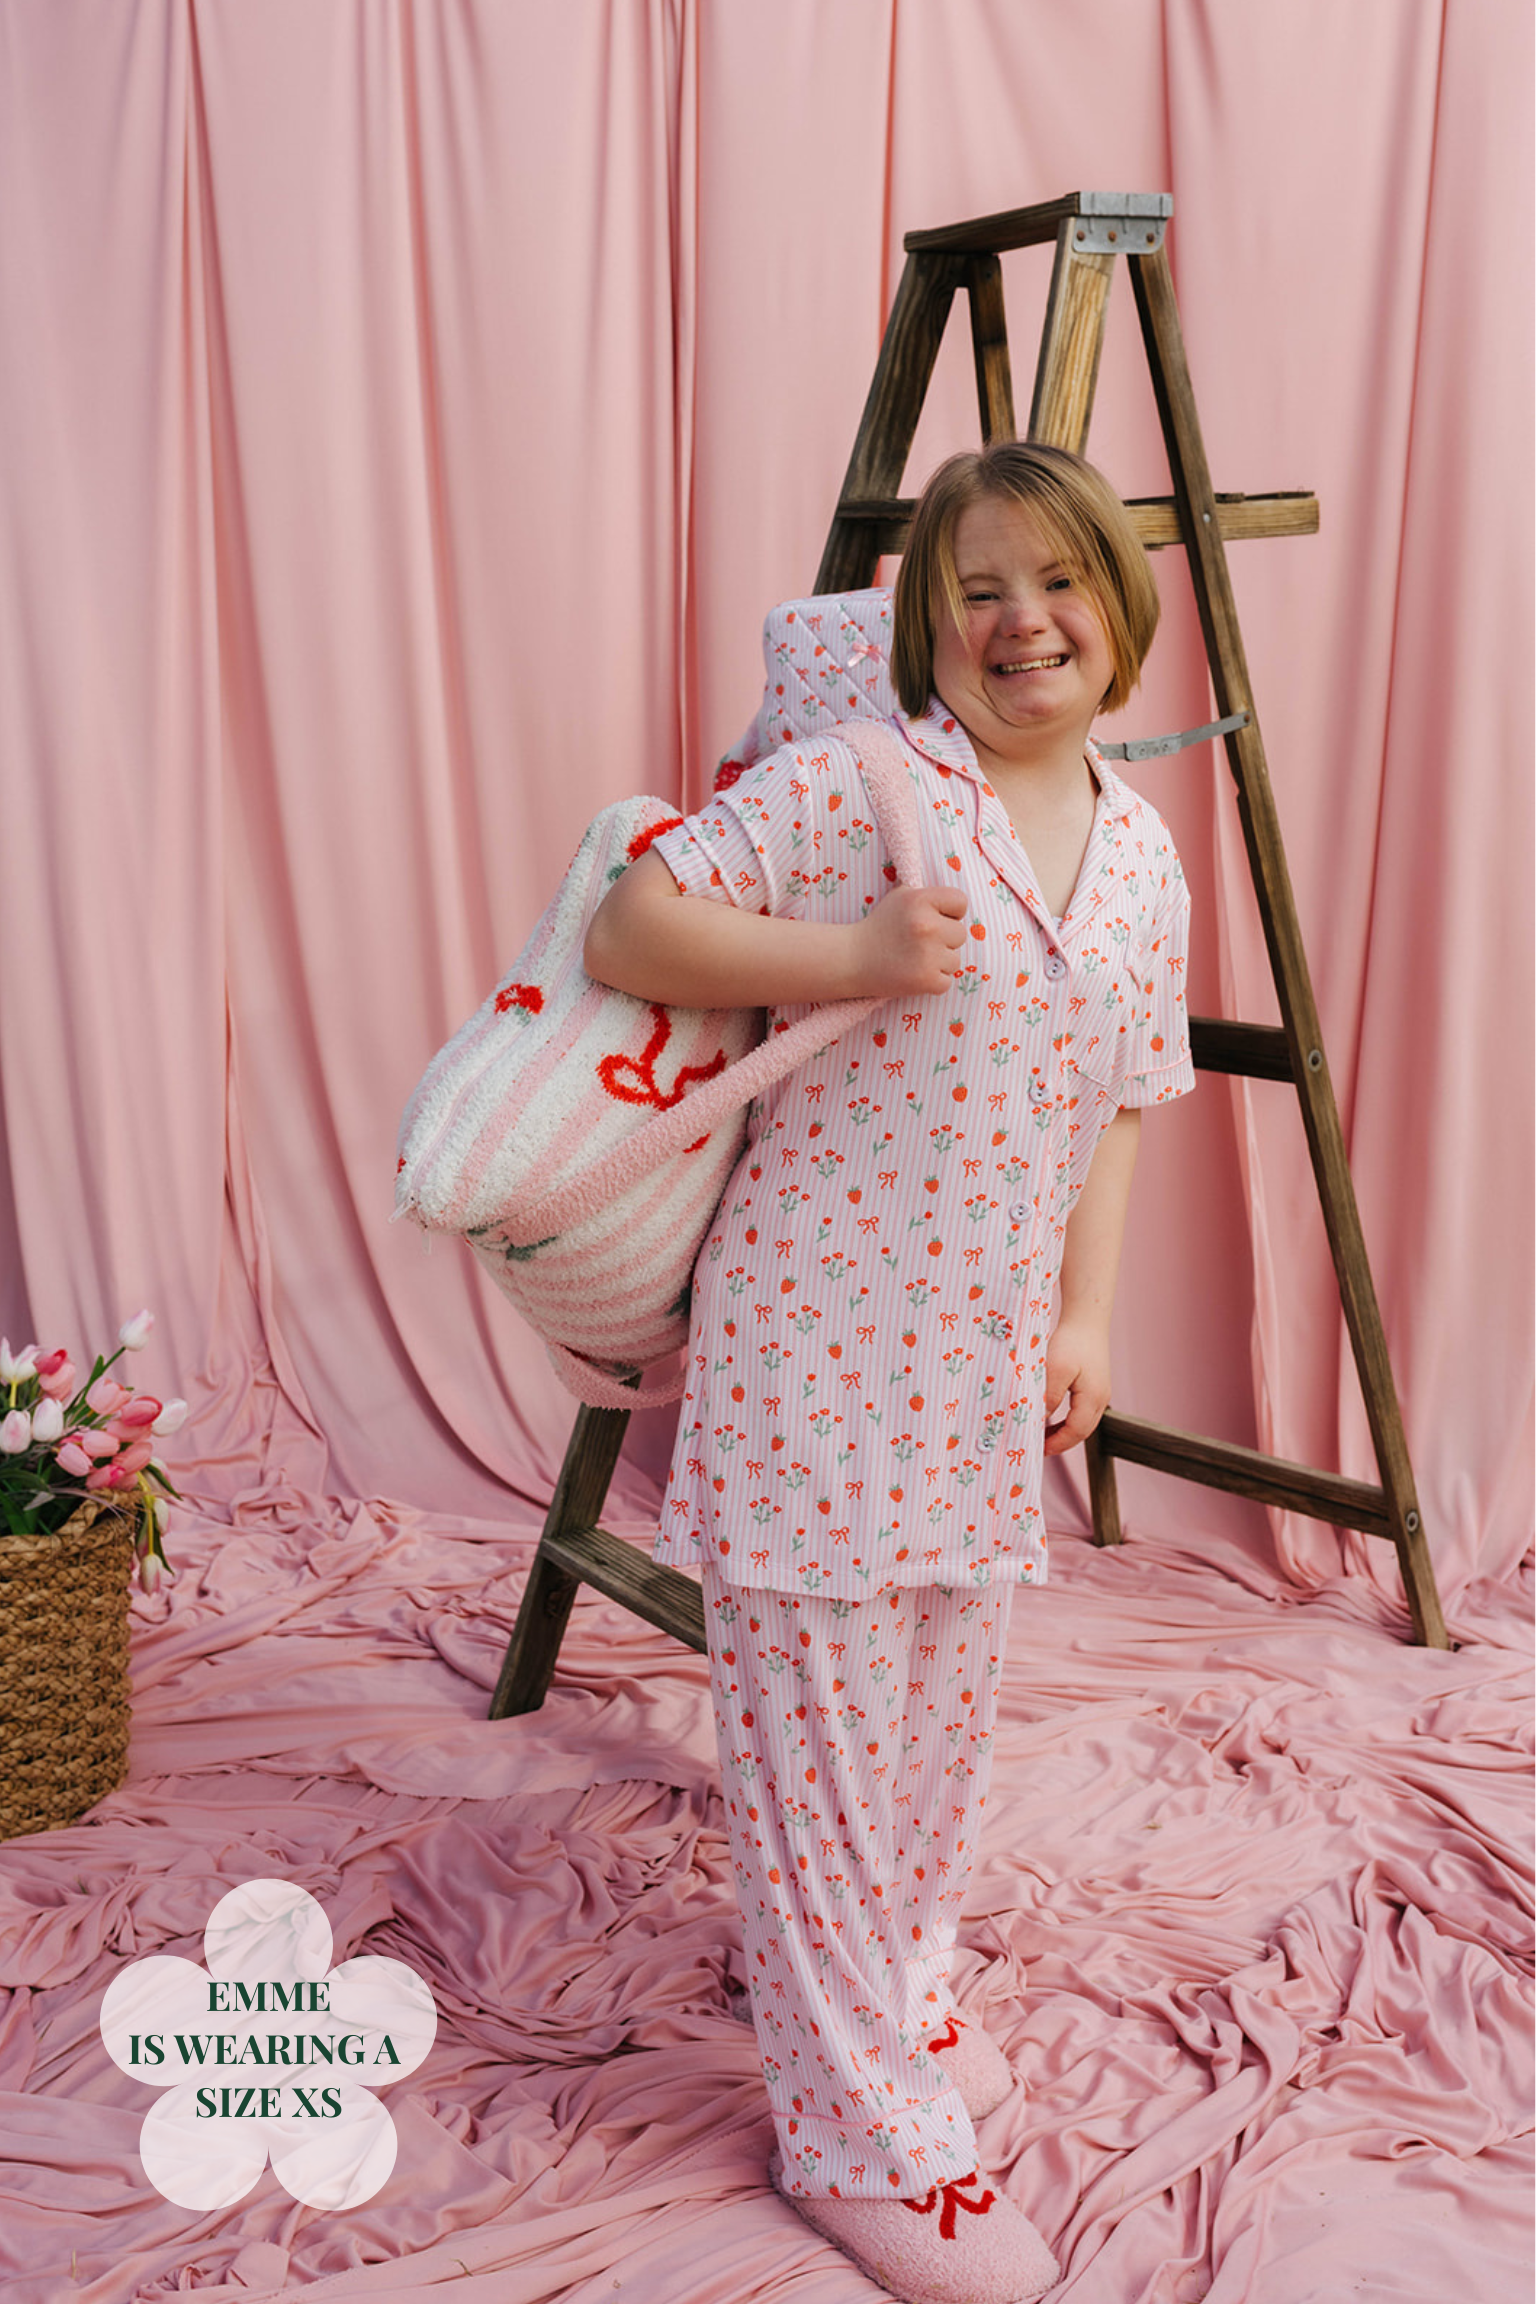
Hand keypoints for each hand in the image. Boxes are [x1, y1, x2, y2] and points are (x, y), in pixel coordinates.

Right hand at [854, 885, 968, 997]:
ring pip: (955, 960)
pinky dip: (932, 982)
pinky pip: (946, 982)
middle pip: (960, 934)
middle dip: (944, 940)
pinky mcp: (926, 980)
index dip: (951, 912)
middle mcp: (927, 925)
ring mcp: (927, 955)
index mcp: (921, 900)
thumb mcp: (900, 896)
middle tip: (918, 943)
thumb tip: (956, 901)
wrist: (851, 959)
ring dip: (938, 963)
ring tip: (913, 959)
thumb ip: (928, 895)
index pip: (961, 902)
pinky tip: (912, 974)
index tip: (935, 920)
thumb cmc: (879, 926)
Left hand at [1042, 1317, 1111, 1456]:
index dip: (1056, 1444)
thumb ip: (1048, 1397)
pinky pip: (1083, 1411)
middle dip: (1061, 1442)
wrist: (1087, 1318)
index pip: (1075, 1432)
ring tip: (1043, 1435)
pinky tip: (1053, 1417)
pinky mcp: (1096, 1384)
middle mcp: (1101, 1399)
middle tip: (1037, 1446)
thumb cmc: (1071, 1341)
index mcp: (1093, 1398)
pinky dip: (1068, 1420)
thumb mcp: (1055, 1370)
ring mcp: (1101, 1392)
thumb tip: (1040, 1420)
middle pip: (1082, 1432)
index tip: (1037, 1449)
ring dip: (1064, 1432)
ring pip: (1083, 1423)